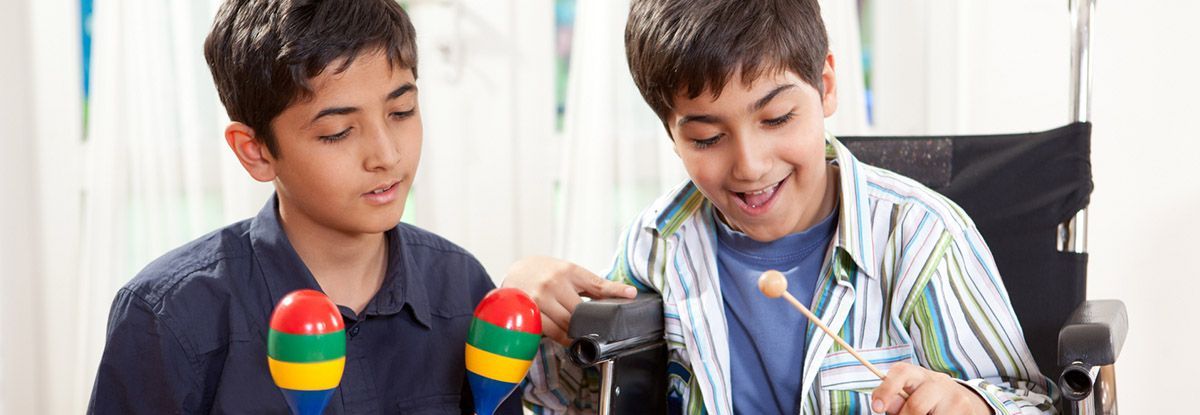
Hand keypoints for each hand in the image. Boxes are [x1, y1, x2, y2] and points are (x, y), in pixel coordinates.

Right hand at [501, 256, 636, 345]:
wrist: (516, 272)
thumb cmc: (546, 273)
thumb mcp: (569, 272)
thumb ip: (592, 284)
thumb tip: (623, 294)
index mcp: (568, 271)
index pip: (596, 284)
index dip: (616, 290)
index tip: (630, 294)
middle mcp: (553, 283)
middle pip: (580, 312)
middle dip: (590, 322)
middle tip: (597, 329)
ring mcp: (539, 298)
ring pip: (564, 325)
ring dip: (575, 333)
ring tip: (580, 335)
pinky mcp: (528, 312)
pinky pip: (549, 331)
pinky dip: (560, 337)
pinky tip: (565, 336)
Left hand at [870, 362, 990, 414]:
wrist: (960, 400)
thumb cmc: (924, 398)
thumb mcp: (909, 394)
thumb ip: (895, 399)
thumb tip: (882, 404)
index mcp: (917, 374)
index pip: (901, 373)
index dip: (886, 390)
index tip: (876, 408)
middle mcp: (937, 381)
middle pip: (916, 405)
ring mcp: (954, 396)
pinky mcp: (966, 410)